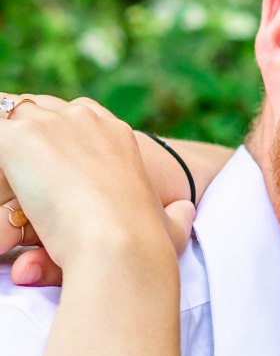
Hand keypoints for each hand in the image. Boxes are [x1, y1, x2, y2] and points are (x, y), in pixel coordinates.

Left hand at [0, 95, 193, 277]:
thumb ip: (177, 215)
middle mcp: (83, 119)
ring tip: (6, 187)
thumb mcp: (173, 226)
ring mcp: (49, 124)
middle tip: (21, 173)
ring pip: (8, 122)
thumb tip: (186, 212)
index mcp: (116, 133)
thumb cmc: (146, 245)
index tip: (51, 164)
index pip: (75, 114)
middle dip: (25, 136)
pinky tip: (2, 194)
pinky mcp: (17, 138)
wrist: (120, 246)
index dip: (59, 136)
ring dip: (7, 155)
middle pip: (36, 109)